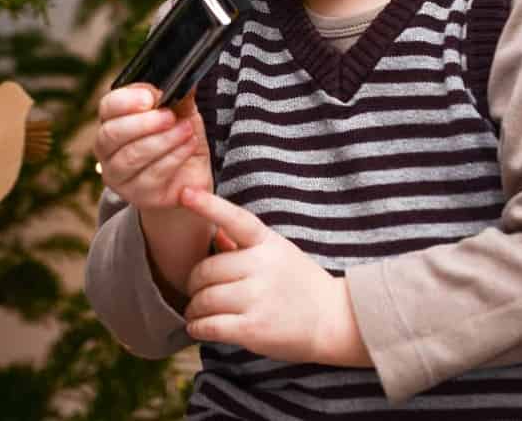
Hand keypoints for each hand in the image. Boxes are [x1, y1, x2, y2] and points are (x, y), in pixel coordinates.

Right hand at [93, 84, 211, 209]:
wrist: (189, 179)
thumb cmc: (179, 141)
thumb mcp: (182, 115)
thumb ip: (179, 98)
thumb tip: (187, 79)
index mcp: (112, 121)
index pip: (107, 107)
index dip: (126, 100)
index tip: (151, 97)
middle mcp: (107, 149)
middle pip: (111, 133)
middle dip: (143, 123)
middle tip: (169, 116)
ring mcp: (118, 175)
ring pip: (132, 156)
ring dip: (163, 140)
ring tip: (185, 130)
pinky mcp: (137, 195)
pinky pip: (152, 175)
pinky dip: (173, 157)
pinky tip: (187, 147)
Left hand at [179, 187, 369, 366]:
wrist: (336, 320)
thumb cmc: (301, 284)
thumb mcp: (278, 253)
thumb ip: (245, 245)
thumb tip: (215, 234)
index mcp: (268, 243)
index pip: (235, 218)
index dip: (208, 205)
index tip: (185, 193)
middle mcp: (262, 266)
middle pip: (207, 270)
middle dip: (194, 283)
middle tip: (196, 291)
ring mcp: (258, 297)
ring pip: (204, 299)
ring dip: (194, 308)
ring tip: (196, 312)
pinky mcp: (253, 328)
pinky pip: (210, 325)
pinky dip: (198, 327)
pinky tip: (199, 327)